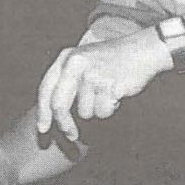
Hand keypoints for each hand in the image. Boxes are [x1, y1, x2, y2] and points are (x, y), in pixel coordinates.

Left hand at [37, 28, 171, 140]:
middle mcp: (75, 64)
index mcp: (65, 58)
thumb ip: (66, 81)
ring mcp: (91, 74)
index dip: (42, 112)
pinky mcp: (108, 85)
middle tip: (71, 135)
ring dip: (97, 110)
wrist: (143, 49)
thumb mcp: (83, 61)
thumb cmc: (111, 60)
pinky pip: (102, 111)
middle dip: (64, 124)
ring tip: (106, 94)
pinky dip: (110, 108)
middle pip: (59, 105)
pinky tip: (116, 93)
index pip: (45, 89)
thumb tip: (52, 112)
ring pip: (85, 112)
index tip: (42, 128)